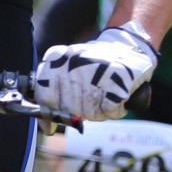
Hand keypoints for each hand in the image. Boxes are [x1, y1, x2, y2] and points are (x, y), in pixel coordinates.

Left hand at [34, 24, 157, 121]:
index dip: (47, 115)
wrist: (127, 45)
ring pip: (90, 113)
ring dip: (99, 112)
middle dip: (80, 112)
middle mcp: (74, 62)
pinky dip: (114, 111)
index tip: (50, 126)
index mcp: (58, 59)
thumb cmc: (93, 63)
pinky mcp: (117, 78)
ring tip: (104, 98)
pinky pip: (109, 110)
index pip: (44, 94)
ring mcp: (96, 70)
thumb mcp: (67, 67)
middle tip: (90, 102)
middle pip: (69, 109)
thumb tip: (45, 125)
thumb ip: (51, 91)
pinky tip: (116, 101)